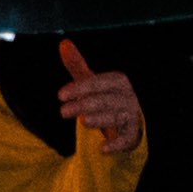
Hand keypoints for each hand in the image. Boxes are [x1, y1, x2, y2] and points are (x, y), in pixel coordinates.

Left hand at [49, 36, 146, 157]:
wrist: (128, 120)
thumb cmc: (105, 97)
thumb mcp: (91, 81)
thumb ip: (77, 65)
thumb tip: (63, 43)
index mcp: (118, 81)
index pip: (98, 83)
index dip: (79, 88)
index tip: (60, 95)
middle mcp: (127, 97)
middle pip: (105, 100)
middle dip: (84, 105)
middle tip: (63, 112)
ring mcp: (131, 117)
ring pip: (115, 117)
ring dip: (99, 119)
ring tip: (82, 122)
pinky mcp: (132, 136)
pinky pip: (125, 139)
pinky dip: (116, 144)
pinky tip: (102, 149)